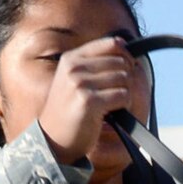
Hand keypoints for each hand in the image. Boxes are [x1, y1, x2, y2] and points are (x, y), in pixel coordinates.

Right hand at [36, 37, 139, 164]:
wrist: (53, 139)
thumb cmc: (69, 111)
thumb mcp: (74, 80)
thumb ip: (94, 64)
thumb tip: (124, 45)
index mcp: (71, 58)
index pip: (111, 44)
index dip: (126, 55)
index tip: (128, 68)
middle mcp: (74, 68)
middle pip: (121, 63)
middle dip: (126, 78)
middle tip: (118, 93)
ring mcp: (80, 83)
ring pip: (124, 79)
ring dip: (125, 93)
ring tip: (113, 105)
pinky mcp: (89, 101)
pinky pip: (123, 96)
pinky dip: (124, 106)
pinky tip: (113, 113)